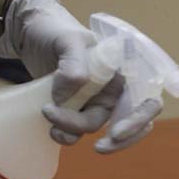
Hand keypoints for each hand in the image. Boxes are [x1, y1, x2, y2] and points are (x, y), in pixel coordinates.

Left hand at [0, 0, 161, 152]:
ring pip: (94, 127)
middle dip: (114, 140)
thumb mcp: (67, 39)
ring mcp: (94, 102)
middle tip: (97, 147)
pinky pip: (76, 132)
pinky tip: (52, 129)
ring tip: (50, 122)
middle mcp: (113, 90)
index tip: (115, 132)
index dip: (138, 121)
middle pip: (125, 123)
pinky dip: (66, 135)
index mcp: (123, 72)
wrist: (31, 34)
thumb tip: (75, 89)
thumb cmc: (56, 30)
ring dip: (75, 132)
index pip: (148, 102)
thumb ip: (75, 61)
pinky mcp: (75, 111)